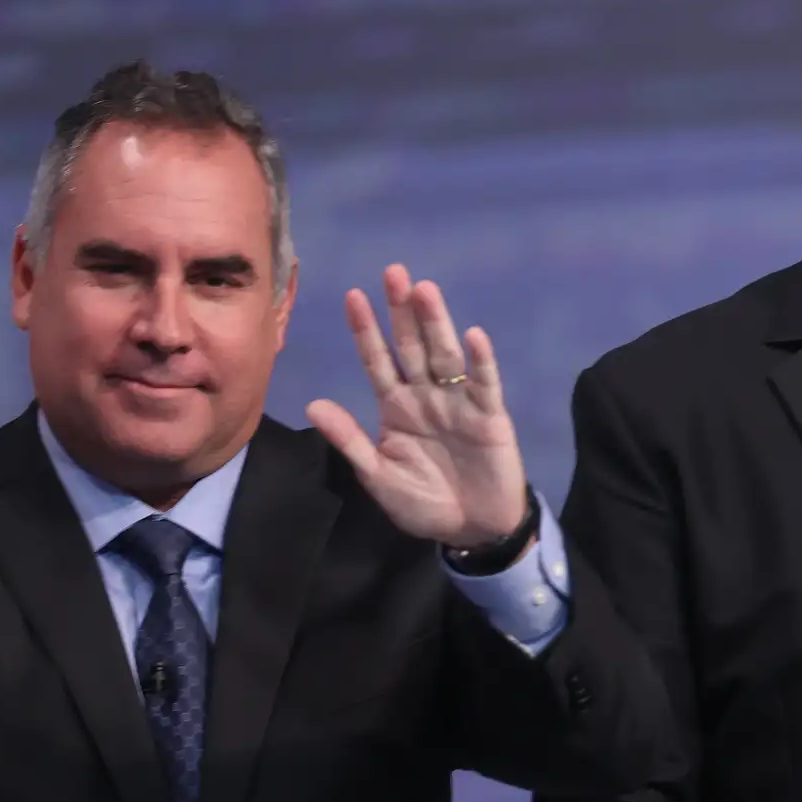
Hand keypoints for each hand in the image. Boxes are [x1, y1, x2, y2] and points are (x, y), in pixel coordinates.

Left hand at [307, 265, 528, 549]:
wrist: (472, 529)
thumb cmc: (424, 502)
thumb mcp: (378, 475)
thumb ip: (349, 440)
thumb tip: (312, 404)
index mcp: (396, 406)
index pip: (378, 360)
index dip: (366, 330)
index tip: (353, 296)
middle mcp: (426, 395)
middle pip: (412, 345)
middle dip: (402, 311)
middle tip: (393, 272)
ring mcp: (459, 402)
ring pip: (445, 355)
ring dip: (436, 323)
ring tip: (425, 291)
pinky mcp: (489, 415)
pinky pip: (484, 384)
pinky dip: (481, 361)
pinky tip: (474, 336)